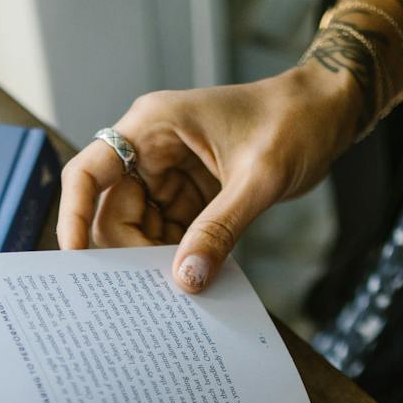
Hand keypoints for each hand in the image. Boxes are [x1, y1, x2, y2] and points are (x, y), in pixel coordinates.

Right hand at [57, 64, 359, 291]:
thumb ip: (221, 229)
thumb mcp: (260, 178)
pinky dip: (179, 255)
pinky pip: (169, 232)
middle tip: (151, 292)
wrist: (329, 110)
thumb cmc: (295, 121)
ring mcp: (168, 172)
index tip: (76, 261)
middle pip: (112, 211)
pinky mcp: (189, 192)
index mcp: (152, 126)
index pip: (90, 172)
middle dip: (129, 251)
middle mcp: (150, 148)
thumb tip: (186, 280)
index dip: (73, 215)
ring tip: (179, 288)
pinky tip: (195, 276)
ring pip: (139, 228)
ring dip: (155, 258)